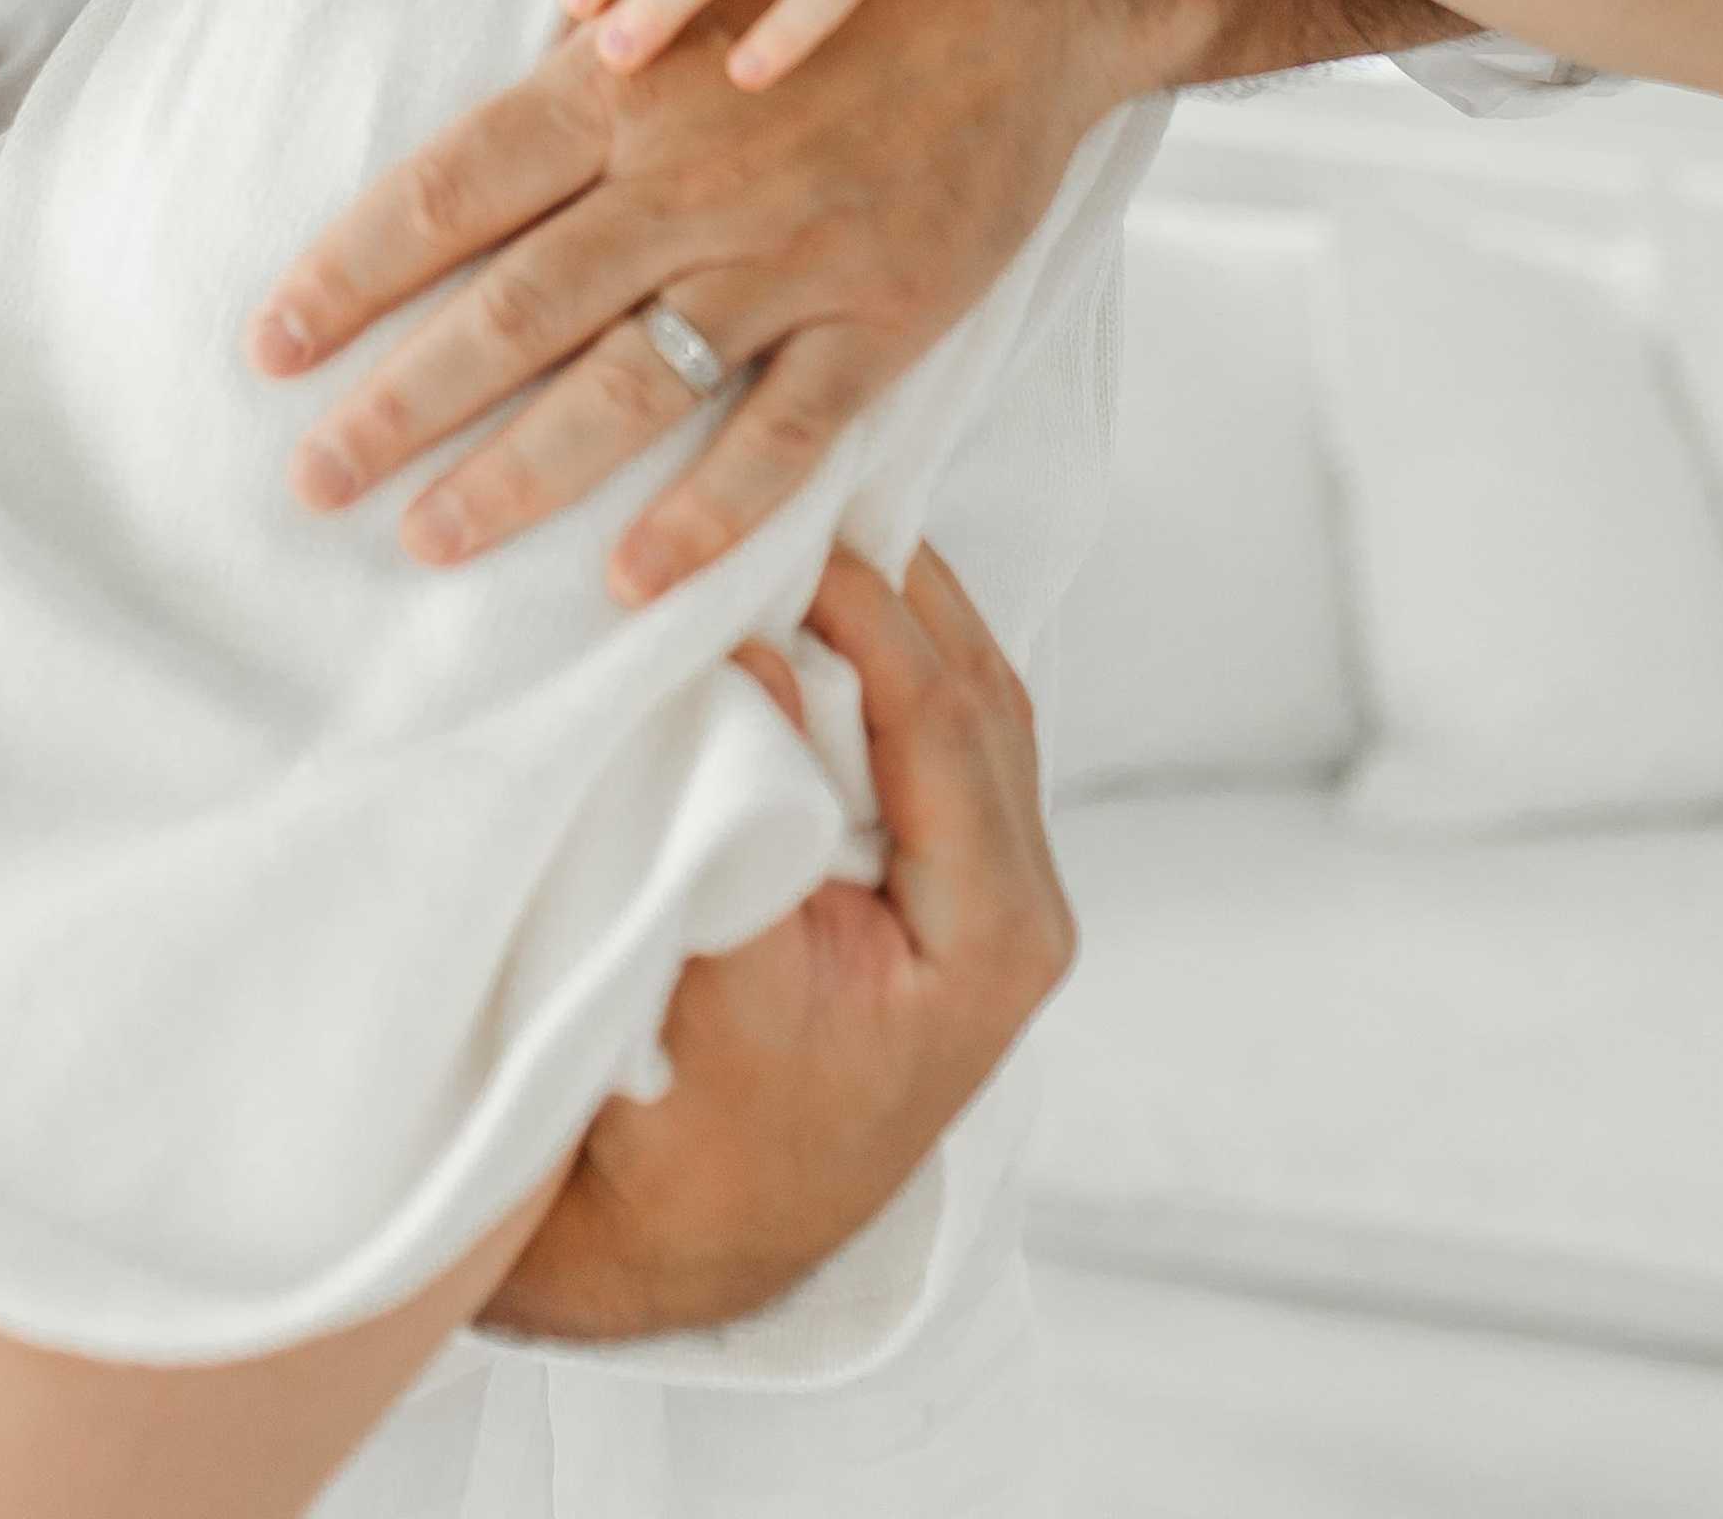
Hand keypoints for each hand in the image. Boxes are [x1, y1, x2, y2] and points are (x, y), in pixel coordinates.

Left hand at [252, 0, 1467, 601]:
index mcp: (619, 83)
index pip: (450, 192)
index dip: (351, 274)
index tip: (267, 345)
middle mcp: (684, 181)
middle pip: (512, 311)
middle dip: (397, 405)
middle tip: (309, 481)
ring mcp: (785, 259)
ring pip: (628, 388)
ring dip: (518, 474)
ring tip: (427, 540)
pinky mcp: (880, 318)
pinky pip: (782, 434)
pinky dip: (707, 513)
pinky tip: (629, 579)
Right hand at [482, 544, 1072, 1341]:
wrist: (698, 1240)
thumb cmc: (703, 1134)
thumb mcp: (719, 980)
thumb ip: (744, 823)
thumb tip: (747, 653)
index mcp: (997, 934)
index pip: (949, 721)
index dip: (875, 615)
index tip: (798, 535)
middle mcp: (1024, 910)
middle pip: (982, 696)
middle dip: (904, 588)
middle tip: (822, 483)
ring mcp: (998, 902)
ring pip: (975, 709)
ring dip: (904, 616)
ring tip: (825, 520)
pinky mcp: (954, 894)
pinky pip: (942, 744)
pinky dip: (893, 668)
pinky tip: (827, 610)